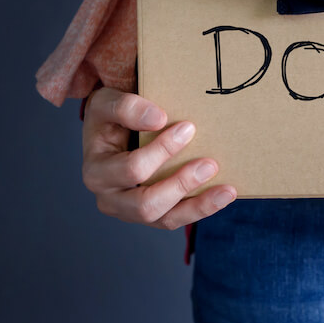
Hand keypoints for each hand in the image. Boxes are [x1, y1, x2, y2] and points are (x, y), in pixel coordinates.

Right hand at [81, 87, 235, 229]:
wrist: (111, 131)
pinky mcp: (150, 215)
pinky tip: (223, 196)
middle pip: (145, 204)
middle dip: (180, 184)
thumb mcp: (106, 103)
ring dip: (197, 205)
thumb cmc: (110, 117)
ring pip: (164, 219)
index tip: (189, 127)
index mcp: (97, 172)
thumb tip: (158, 119)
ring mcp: (130, 211)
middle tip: (210, 164)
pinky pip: (176, 219)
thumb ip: (126, 107)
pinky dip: (201, 209)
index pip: (132, 169)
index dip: (162, 150)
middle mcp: (109, 198)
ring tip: (226, 190)